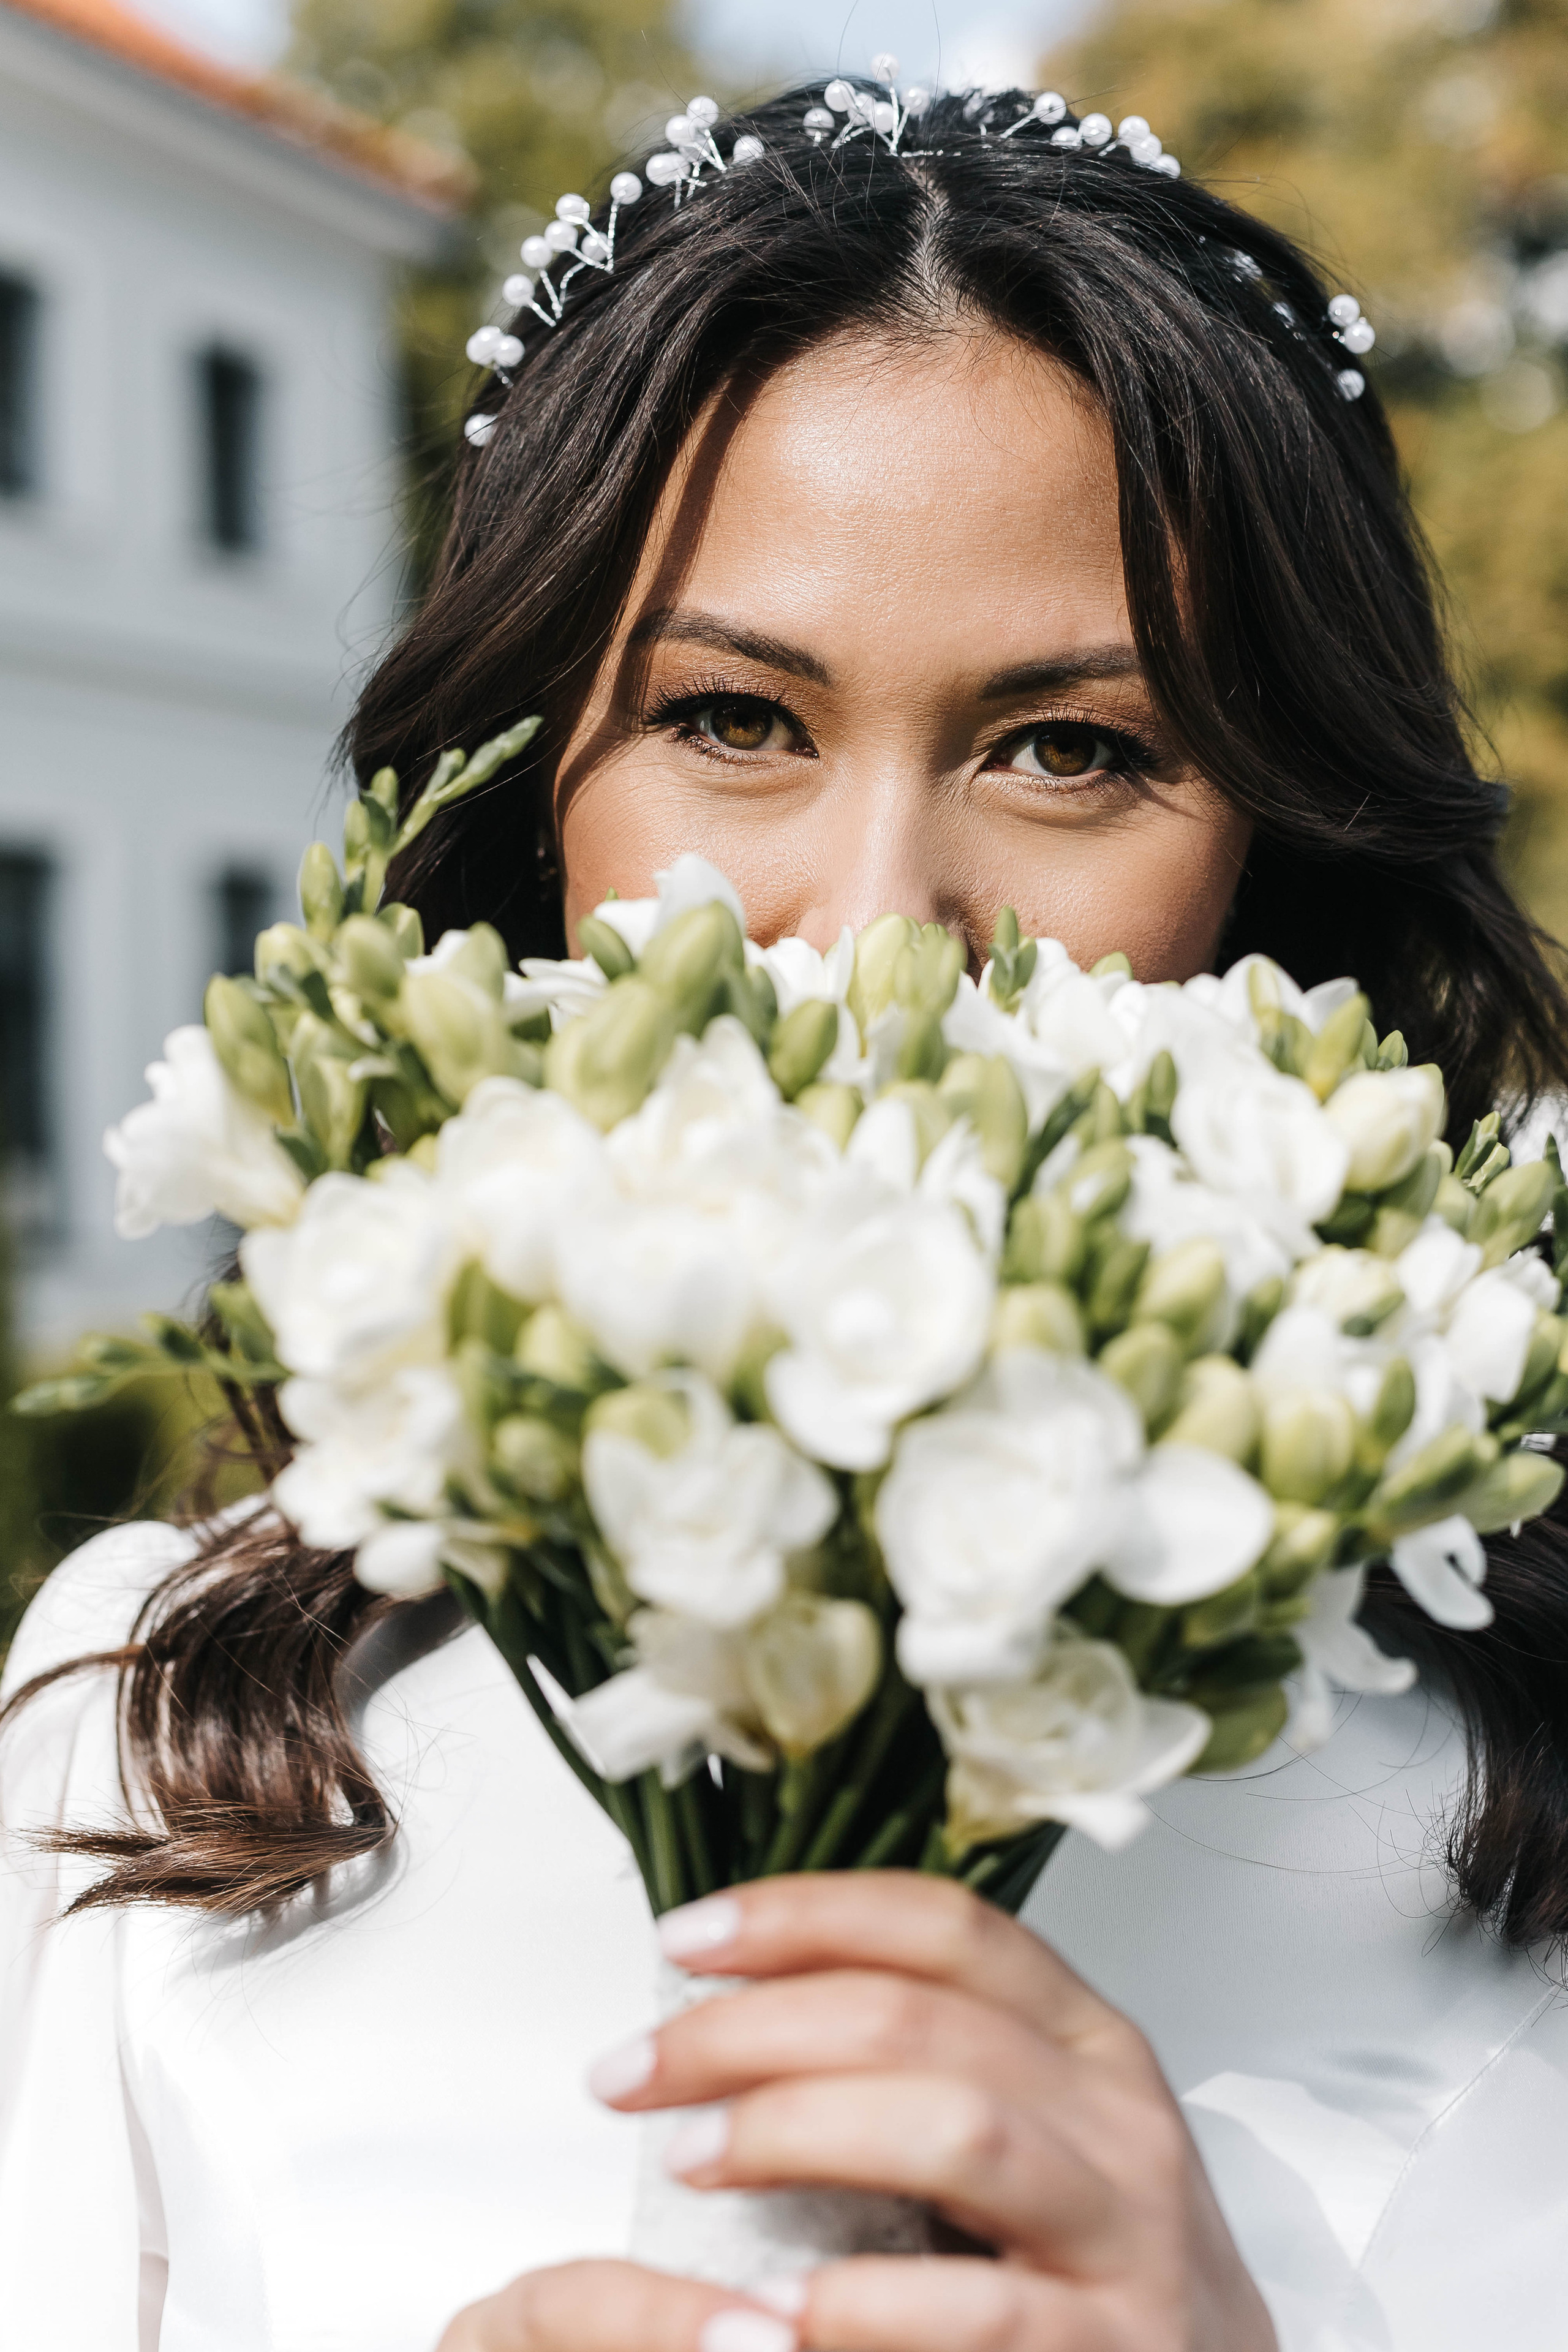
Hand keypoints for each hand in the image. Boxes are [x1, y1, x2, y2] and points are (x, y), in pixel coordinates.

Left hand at [437, 1871, 1276, 2351]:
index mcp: (1084, 2038)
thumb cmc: (1089, 2267)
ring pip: (957, 2128)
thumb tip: (739, 2001)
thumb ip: (926, 2060)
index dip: (805, 1914)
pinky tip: (785, 2308)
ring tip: (694, 2158)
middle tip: (634, 2073)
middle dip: (751, 2030)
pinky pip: (986, 2312)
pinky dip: (870, 2302)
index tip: (683, 1939)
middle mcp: (1116, 2115)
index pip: (942, 1924)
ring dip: (801, 2130)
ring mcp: (1129, 2234)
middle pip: (919, 2016)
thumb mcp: (1034, 2129)